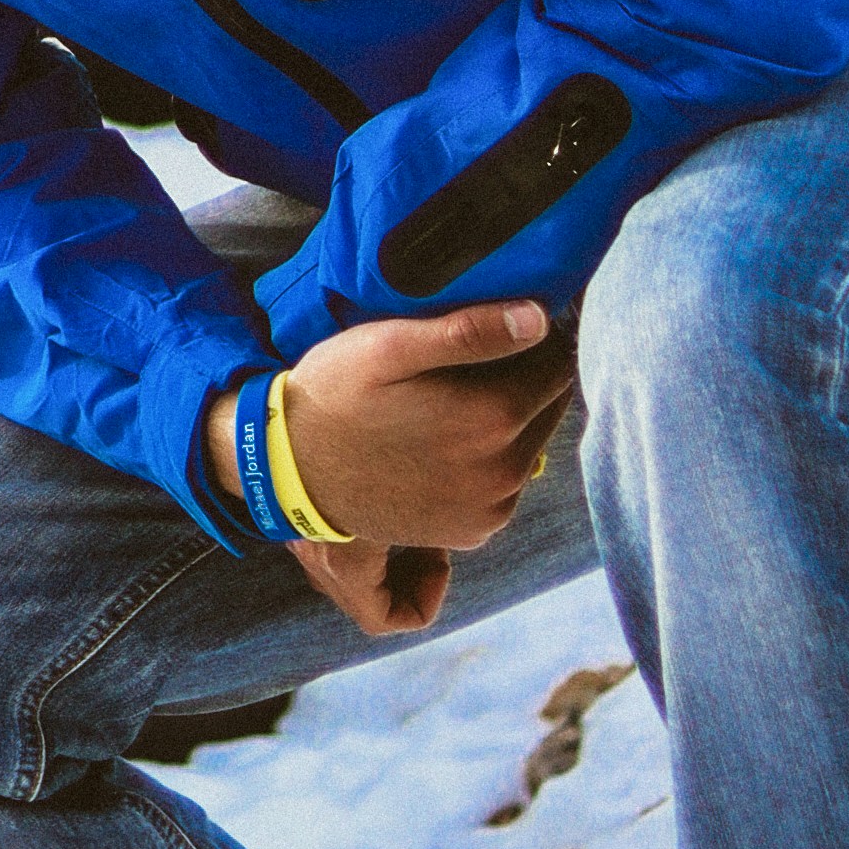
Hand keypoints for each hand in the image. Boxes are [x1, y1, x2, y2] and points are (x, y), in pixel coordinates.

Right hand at [202, 302, 572, 638]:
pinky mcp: (475, 529)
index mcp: (493, 417)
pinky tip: (449, 438)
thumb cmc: (337, 393)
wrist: (292, 468)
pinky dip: (494, 456)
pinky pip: (509, 481)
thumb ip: (467, 330)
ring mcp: (492, 507)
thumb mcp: (389, 345)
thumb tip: (538, 318)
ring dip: (512, 417)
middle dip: (525, 376)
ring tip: (455, 397)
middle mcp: (505, 470)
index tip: (501, 322)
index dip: (535, 335)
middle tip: (471, 360)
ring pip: (533, 442)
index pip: (556, 360)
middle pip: (550, 403)